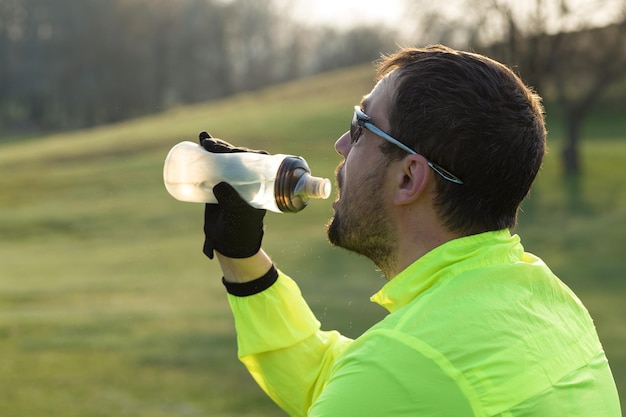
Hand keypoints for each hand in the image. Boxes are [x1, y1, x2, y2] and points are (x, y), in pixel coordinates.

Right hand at [199, 132, 266, 258]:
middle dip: (225, 147)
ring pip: (225, 159)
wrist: (229, 243)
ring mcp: (232, 181)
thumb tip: (219, 185)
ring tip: (204, 139)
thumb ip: (231, 202)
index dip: (245, 152)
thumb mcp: (237, 216)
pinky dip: (207, 152)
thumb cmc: (239, 230)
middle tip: (210, 144)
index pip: (256, 162)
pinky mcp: (218, 184)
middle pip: (238, 157)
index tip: (233, 149)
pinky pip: (214, 165)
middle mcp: (247, 180)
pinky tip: (201, 139)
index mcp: (259, 185)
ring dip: (215, 146)